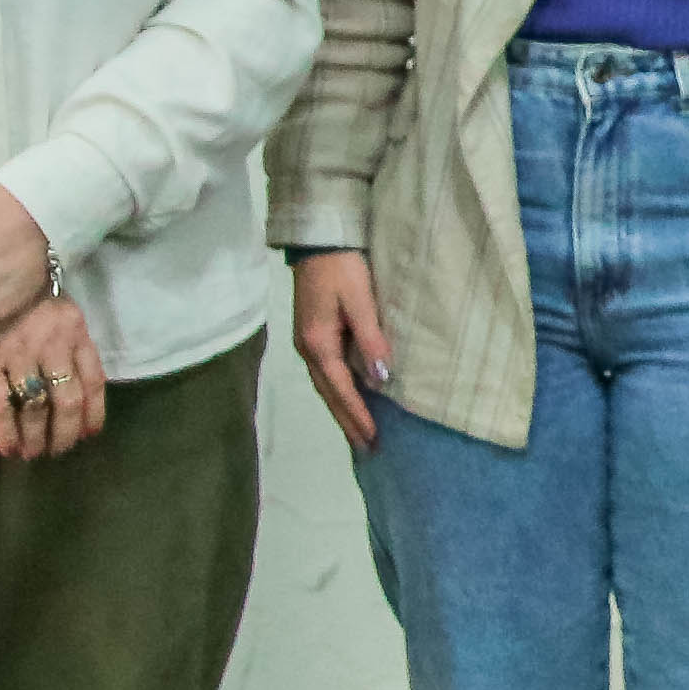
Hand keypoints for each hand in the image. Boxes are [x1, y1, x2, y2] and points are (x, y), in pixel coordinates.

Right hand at [0, 295, 107, 460]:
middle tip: (59, 451)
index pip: (94, 380)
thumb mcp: (62, 312)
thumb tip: (83, 389)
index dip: (94, 412)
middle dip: (64, 432)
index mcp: (75, 332)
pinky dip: (6, 432)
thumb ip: (73, 345)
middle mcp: (51, 346)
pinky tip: (8, 449)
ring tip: (34, 454)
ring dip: (36, 437)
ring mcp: (18, 354)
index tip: (89, 434)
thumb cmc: (27, 295)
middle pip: (67, 401)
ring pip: (35, 407)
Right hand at [289, 249, 395, 447]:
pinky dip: (337, 392)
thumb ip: (370, 338)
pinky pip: (326, 374)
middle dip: (347, 421)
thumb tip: (381, 378)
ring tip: (359, 433)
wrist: (318, 241)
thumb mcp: (360, 301)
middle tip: (367, 448)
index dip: (357, 415)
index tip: (373, 438)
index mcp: (318, 344)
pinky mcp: (312, 335)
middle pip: (329, 394)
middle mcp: (308, 349)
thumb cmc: (343, 268)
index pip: (341, 389)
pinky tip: (348, 399)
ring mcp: (307, 343)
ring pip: (326, 386)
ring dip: (341, 410)